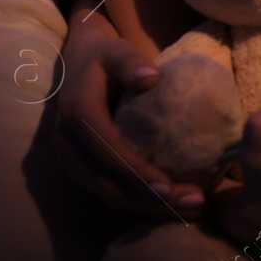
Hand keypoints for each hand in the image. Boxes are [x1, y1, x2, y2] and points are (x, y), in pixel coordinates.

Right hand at [52, 3, 203, 217]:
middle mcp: (67, 143)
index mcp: (77, 114)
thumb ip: (131, 62)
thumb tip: (152, 78)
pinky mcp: (79, 168)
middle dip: (149, 201)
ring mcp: (70, 160)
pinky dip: (139, 202)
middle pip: (108, 183)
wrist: (76, 64)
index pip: (108, 151)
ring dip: (148, 208)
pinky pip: (108, 191)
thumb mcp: (117, 50)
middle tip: (194, 205)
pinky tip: (173, 204)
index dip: (136, 173)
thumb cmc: (106, 56)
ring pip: (108, 194)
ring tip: (191, 211)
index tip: (169, 187)